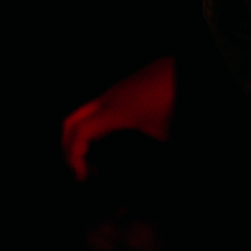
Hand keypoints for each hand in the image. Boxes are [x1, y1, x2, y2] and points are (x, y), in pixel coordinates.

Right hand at [61, 56, 175, 180]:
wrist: (182, 71)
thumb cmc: (172, 100)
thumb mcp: (164, 135)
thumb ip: (149, 156)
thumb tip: (144, 178)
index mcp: (114, 112)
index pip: (79, 133)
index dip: (74, 157)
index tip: (83, 178)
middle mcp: (106, 100)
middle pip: (71, 122)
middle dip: (68, 148)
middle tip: (80, 173)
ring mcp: (112, 95)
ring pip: (82, 116)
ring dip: (80, 140)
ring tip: (94, 165)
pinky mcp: (119, 93)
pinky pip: (95, 113)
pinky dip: (92, 132)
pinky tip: (107, 146)